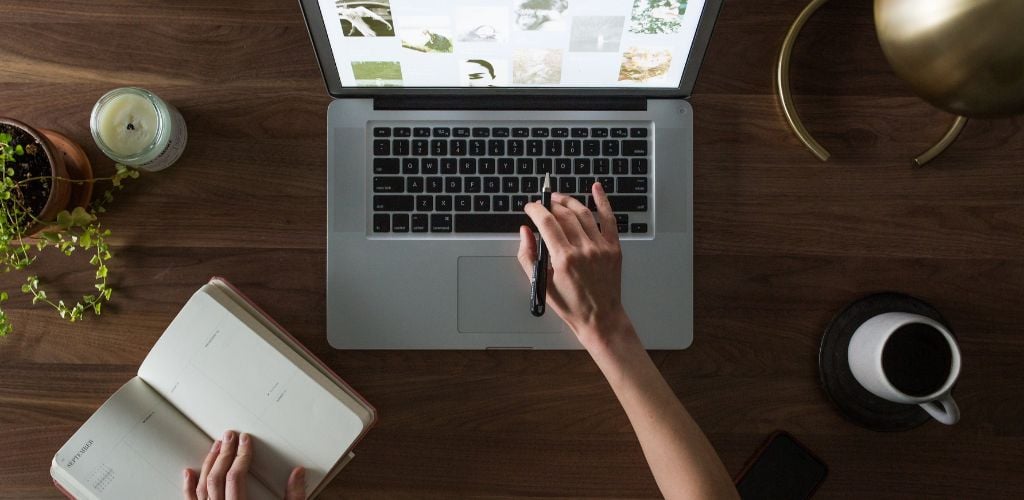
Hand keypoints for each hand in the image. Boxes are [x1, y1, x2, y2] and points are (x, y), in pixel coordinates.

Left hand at [183, 430, 304, 499]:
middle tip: (230, 436)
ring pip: (202, 487)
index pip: (236, 476)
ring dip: (209, 464)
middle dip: (224, 454)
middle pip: (217, 478)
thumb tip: (297, 474)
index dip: (242, 455)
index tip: (246, 441)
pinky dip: (188, 487)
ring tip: (216, 447)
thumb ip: (293, 498)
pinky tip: (189, 473)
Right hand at [518, 182, 631, 346]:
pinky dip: (603, 201)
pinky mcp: (614, 248)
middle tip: (542, 204)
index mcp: (564, 259)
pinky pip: (609, 219)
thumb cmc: (571, 305)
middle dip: (550, 205)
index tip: (530, 207)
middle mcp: (584, 250)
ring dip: (568, 201)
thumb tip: (525, 231)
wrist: (600, 318)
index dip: (536, 210)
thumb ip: (528, 255)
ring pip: (583, 213)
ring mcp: (601, 247)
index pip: (546, 222)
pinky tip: (597, 188)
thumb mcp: (540, 283)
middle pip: (564, 215)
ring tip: (558, 198)